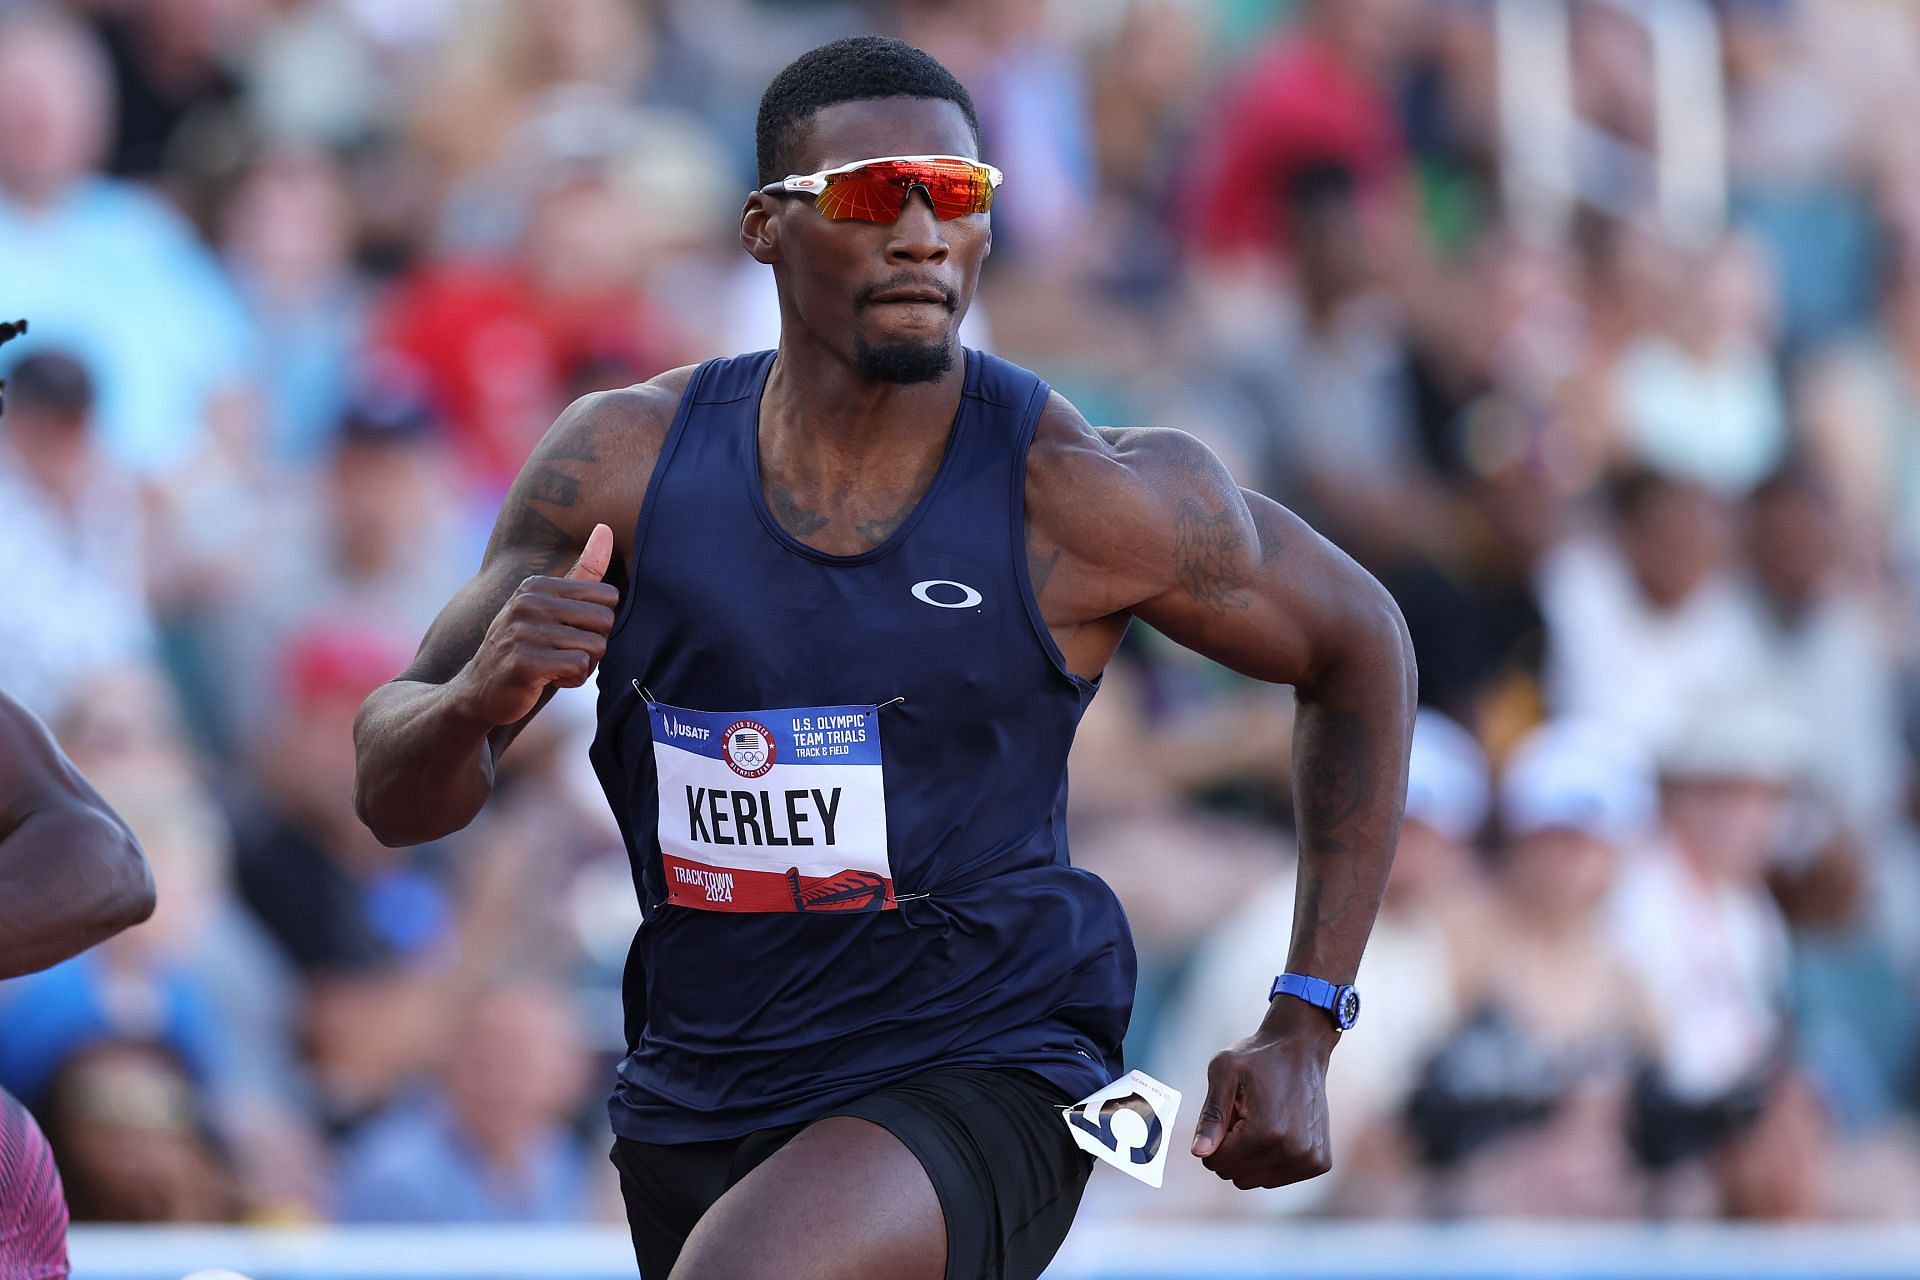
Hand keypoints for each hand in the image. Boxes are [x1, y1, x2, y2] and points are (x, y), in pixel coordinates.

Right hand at [453, 523, 617, 726]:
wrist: (478, 691)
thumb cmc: (525, 647)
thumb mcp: (549, 606)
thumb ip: (582, 571)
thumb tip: (606, 528)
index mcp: (538, 585)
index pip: (608, 596)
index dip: (597, 623)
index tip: (570, 632)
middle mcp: (529, 602)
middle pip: (606, 621)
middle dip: (595, 645)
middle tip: (565, 653)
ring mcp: (524, 631)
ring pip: (596, 648)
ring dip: (584, 667)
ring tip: (555, 667)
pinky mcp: (524, 662)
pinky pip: (580, 667)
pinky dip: (573, 680)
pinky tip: (548, 680)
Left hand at [1190, 999, 1337, 1188]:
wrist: (1302, 1047)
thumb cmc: (1259, 1057)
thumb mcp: (1223, 1074)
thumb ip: (1210, 1117)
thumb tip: (1199, 1153)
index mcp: (1264, 1132)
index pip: (1217, 1163)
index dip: (1213, 1141)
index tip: (1226, 1116)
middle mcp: (1292, 1151)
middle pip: (1236, 1176)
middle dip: (1232, 1150)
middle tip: (1245, 1117)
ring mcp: (1309, 1159)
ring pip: (1257, 1180)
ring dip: (1252, 1156)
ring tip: (1263, 1122)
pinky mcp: (1320, 1161)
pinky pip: (1279, 1177)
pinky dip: (1273, 1159)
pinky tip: (1280, 1130)